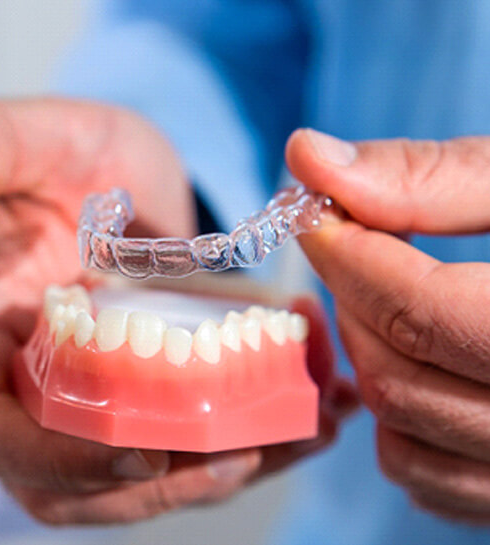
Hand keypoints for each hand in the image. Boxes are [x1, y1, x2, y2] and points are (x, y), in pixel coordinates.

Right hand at [0, 99, 354, 524]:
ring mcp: (103, 397)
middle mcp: (43, 387)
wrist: (127, 177)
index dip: (58, 462)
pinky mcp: (155, 393)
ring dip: (224, 470)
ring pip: (150, 472)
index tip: (139, 453)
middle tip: (240, 455)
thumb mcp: (36, 137)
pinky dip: (256, 440)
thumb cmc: (74, 157)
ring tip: (299, 437)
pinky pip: (196, 439)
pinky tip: (318, 417)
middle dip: (160, 485)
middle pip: (81, 481)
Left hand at [286, 129, 489, 522]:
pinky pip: (421, 474)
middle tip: (359, 248)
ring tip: (391, 297)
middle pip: (397, 376)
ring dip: (369, 355)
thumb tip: (307, 156)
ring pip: (401, 431)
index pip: (418, 312)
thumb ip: (429, 176)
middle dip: (354, 301)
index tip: (313, 216)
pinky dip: (396, 415)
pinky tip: (420, 359)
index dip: (344, 256)